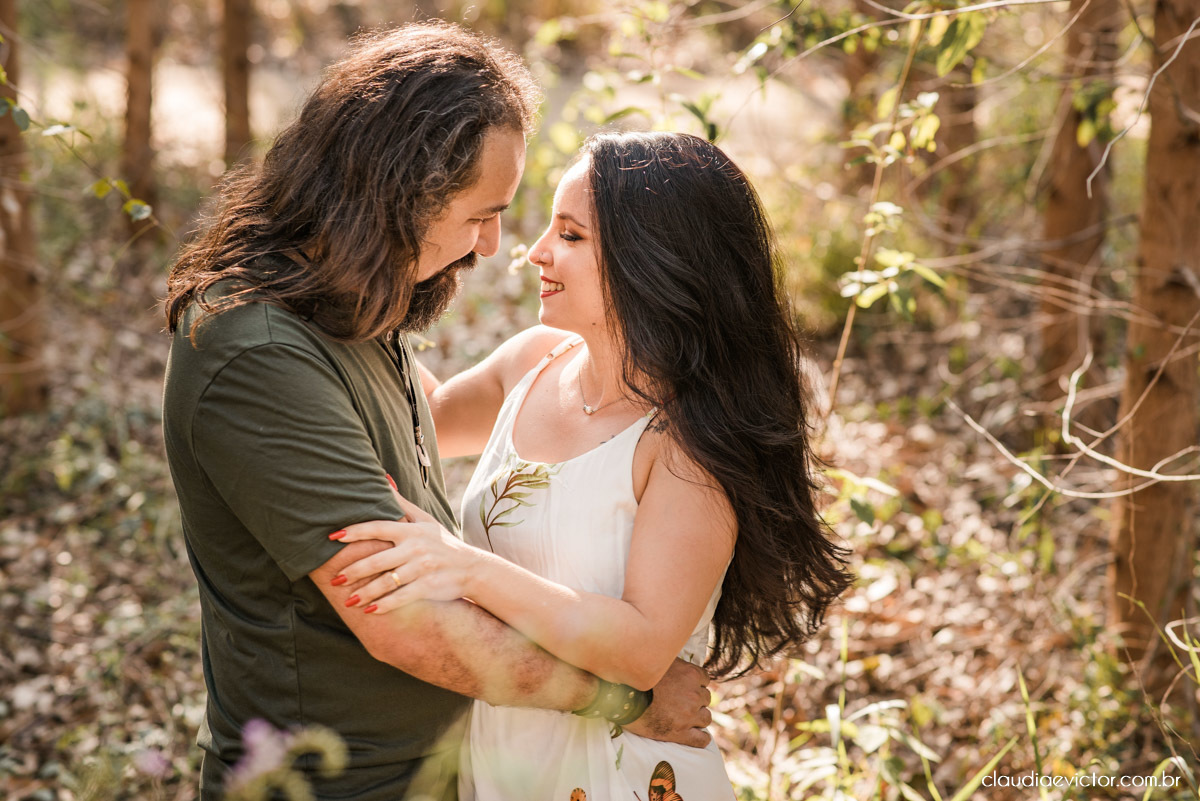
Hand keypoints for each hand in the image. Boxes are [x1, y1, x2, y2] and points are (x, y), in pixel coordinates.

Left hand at [331, 487, 484, 612]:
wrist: (472, 568)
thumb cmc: (443, 543)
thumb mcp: (425, 521)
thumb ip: (401, 504)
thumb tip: (383, 478)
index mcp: (411, 531)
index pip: (377, 528)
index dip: (354, 532)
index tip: (332, 537)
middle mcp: (416, 548)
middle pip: (377, 560)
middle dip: (353, 571)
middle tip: (334, 579)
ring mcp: (422, 568)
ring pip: (387, 582)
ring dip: (365, 593)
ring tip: (348, 601)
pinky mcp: (429, 587)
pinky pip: (402, 597)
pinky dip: (385, 606)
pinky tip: (370, 612)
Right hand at [623, 658, 711, 747]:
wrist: (622, 699)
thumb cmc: (637, 677)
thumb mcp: (658, 661)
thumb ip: (672, 661)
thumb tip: (673, 653)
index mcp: (691, 674)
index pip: (705, 679)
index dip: (695, 684)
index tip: (685, 687)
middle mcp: (694, 694)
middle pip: (705, 699)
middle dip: (695, 701)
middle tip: (681, 702)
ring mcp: (689, 715)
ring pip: (705, 718)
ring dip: (697, 718)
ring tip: (684, 718)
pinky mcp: (680, 733)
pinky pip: (701, 739)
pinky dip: (701, 738)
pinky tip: (694, 735)